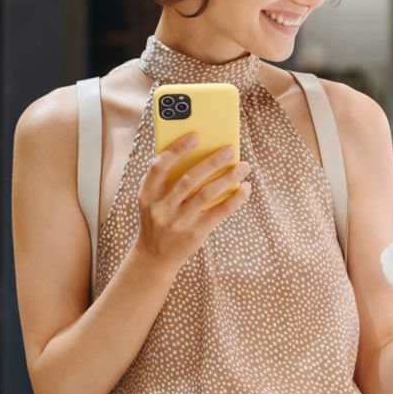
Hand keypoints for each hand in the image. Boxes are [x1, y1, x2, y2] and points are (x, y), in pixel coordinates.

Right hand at [134, 134, 250, 274]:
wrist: (154, 257)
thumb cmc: (159, 219)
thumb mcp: (154, 200)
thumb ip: (169, 180)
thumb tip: (202, 152)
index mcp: (147, 195)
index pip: (159, 167)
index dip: (177, 150)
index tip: (196, 136)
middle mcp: (161, 209)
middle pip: (188, 180)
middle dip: (211, 162)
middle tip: (230, 149)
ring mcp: (177, 223)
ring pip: (206, 194)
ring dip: (228, 178)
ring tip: (244, 166)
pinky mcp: (195, 234)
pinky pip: (219, 212)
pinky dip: (235, 198)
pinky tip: (245, 188)